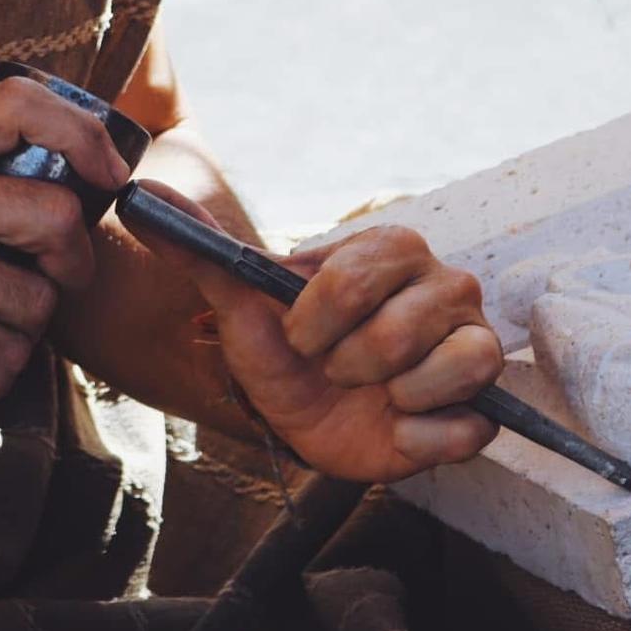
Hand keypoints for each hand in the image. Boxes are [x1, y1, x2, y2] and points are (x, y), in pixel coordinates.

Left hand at [135, 183, 504, 481]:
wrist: (311, 423)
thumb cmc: (285, 355)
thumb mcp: (241, 306)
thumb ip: (202, 250)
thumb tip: (144, 194)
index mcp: (392, 249)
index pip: (354, 280)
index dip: (313, 322)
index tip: (300, 336)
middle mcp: (446, 284)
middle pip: (398, 329)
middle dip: (348, 362)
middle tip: (338, 368)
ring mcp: (475, 339)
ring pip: (448, 368)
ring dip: (391, 396)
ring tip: (378, 394)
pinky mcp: (486, 400)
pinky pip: (467, 424)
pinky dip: (422, 437)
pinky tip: (403, 425)